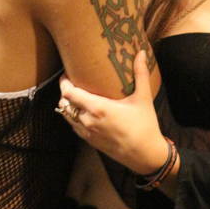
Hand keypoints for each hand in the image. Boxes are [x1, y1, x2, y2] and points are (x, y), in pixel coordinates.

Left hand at [57, 51, 168, 175]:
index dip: (64, 82)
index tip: (67, 73)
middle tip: (72, 81)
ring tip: (76, 95)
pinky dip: (73, 117)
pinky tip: (83, 112)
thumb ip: (140, 74)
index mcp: (97, 108)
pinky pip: (74, 126)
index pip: (69, 93)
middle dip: (65, 92)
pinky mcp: (90, 142)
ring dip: (68, 105)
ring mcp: (87, 133)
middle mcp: (87, 121)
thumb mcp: (143, 98)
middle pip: (64, 103)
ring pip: (66, 116)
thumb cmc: (145, 126)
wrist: (145, 155)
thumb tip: (141, 53)